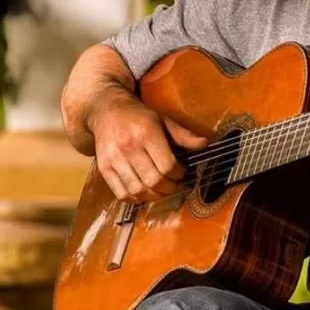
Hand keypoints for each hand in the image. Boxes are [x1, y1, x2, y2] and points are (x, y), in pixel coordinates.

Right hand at [90, 96, 208, 202]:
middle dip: (170, 188)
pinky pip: (121, 193)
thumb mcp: (164, 120)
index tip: (182, 173)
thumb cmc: (140, 117)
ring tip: (162, 191)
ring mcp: (114, 159)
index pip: (167, 165)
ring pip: (138, 190)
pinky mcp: (104, 168)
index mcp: (147, 133)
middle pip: (154, 180)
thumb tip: (205, 144)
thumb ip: (184, 135)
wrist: (106, 111)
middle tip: (175, 185)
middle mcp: (129, 147)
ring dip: (154, 196)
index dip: (179, 174)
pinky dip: (136, 199)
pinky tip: (144, 192)